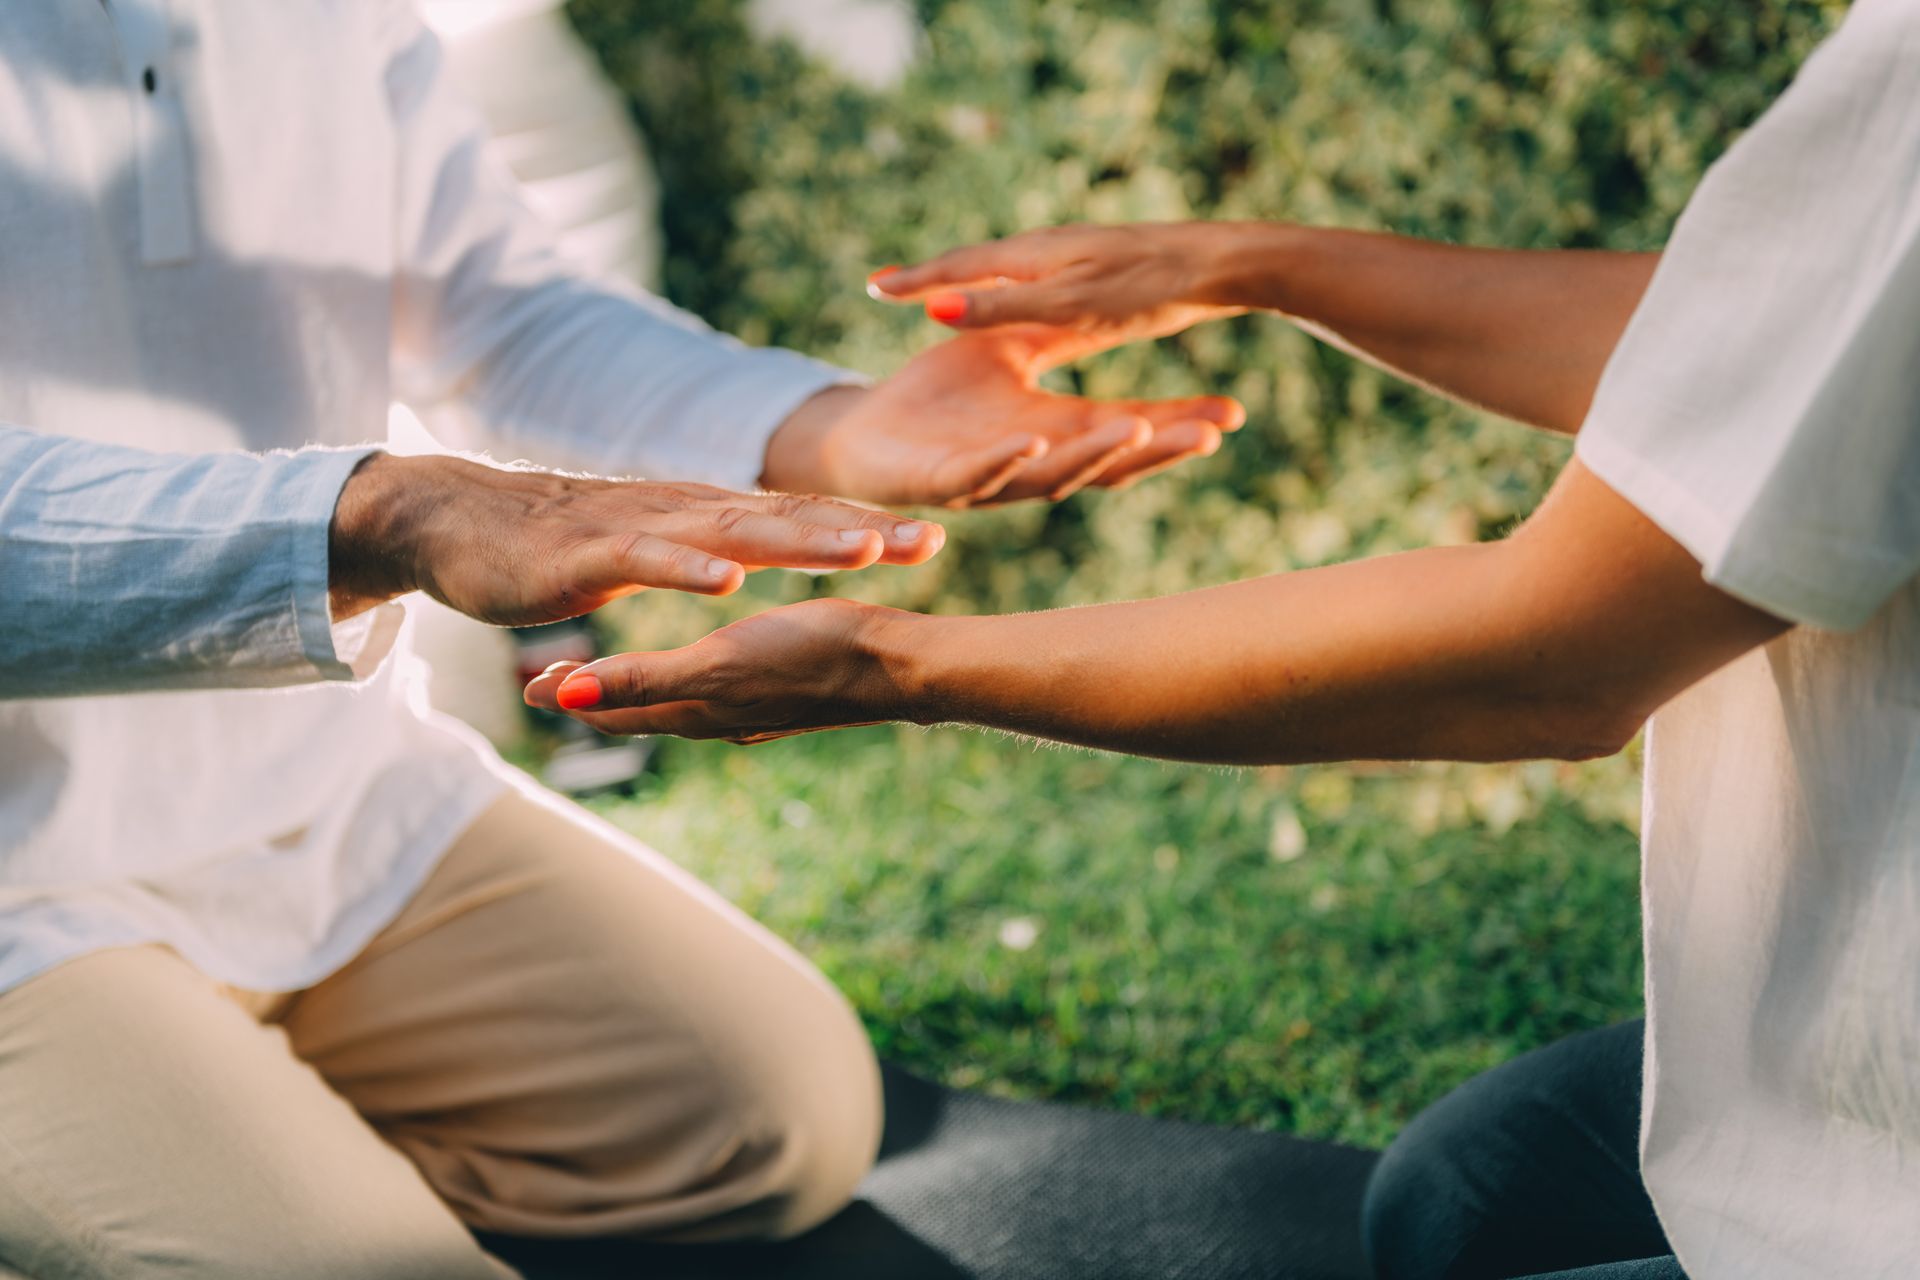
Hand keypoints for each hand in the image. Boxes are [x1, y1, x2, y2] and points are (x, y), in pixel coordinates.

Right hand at [328, 454, 941, 625]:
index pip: (798, 520)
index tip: (934, 540)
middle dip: (862, 532)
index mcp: (701, 516)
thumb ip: (702, 550)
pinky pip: (646, 558)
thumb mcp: (649, 550)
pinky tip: (728, 580)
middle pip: (787, 519)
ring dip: (798, 541)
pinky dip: (688, 566)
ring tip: (862, 549)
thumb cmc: (555, 544)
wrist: (454, 523)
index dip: (865, 529)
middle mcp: (682, 511)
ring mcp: (638, 528)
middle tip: (932, 541)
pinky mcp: (589, 553)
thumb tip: (753, 562)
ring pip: (732, 532)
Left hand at [522, 598, 914, 740]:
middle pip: (639, 707)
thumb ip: (642, 679)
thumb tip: (565, 699)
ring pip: (678, 697)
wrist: (900, 665)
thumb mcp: (718, 663)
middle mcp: (718, 713)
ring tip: (615, 673)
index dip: (568, 695)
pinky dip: (686, 677)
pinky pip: (716, 683)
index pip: (612, 707)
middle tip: (551, 678)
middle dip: (595, 695)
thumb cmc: (811, 655)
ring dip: (638, 688)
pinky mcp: (783, 684)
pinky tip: (704, 665)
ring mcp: (753, 703)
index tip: (528, 683)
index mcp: (694, 707)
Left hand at [759, 326, 1243, 507]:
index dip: (1178, 424)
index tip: (1233, 413)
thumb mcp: (1007, 349)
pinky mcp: (940, 484)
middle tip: (1211, 432)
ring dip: (1095, 456)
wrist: (863, 435)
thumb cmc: (936, 396)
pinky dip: (1005, 460)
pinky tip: (1030, 440)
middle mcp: (1033, 464)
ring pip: (1052, 473)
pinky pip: (977, 475)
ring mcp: (990, 479)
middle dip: (1160, 446)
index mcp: (1053, 433)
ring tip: (1135, 431)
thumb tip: (1108, 310)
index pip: (1129, 431)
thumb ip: (1053, 336)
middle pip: (1108, 460)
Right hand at [866, 222, 1249, 346]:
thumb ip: (1002, 308)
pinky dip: (1004, 289)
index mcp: (1031, 258)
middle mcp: (1045, 251)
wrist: (1217, 265)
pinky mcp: (1096, 271)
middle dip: (930, 276)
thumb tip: (934, 306)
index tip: (874, 287)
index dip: (914, 280)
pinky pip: (1033, 280)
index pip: (957, 267)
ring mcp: (1072, 258)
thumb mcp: (1068, 308)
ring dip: (965, 280)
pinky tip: (1016, 297)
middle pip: (974, 261)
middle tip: (887, 285)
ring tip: (937, 291)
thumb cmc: (1145, 289)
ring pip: (1003, 268)